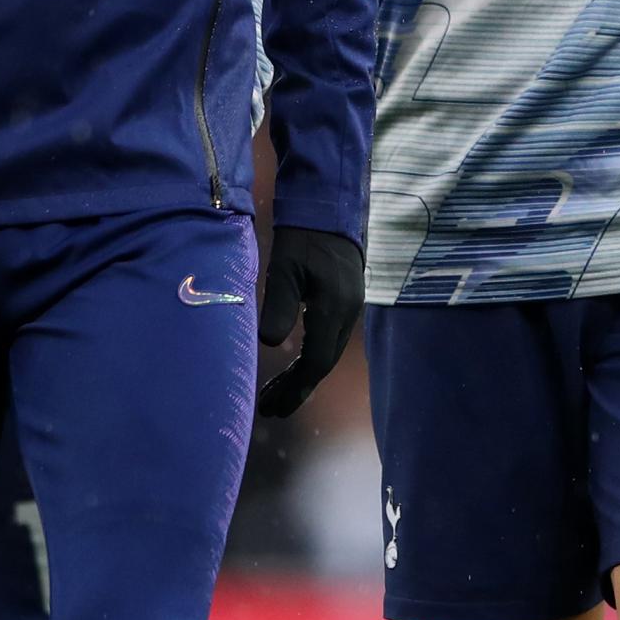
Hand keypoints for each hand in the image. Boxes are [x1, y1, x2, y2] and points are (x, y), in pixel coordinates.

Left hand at [257, 226, 362, 418]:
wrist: (330, 209)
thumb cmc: (303, 236)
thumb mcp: (285, 268)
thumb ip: (278, 305)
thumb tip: (268, 343)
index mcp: (333, 308)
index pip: (317, 361)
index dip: (296, 388)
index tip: (273, 406)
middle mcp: (347, 314)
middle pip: (323, 363)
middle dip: (297, 389)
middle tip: (269, 410)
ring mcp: (350, 308)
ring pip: (327, 353)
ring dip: (303, 376)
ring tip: (277, 396)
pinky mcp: (346, 301)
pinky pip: (329, 340)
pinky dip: (310, 359)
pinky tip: (294, 365)